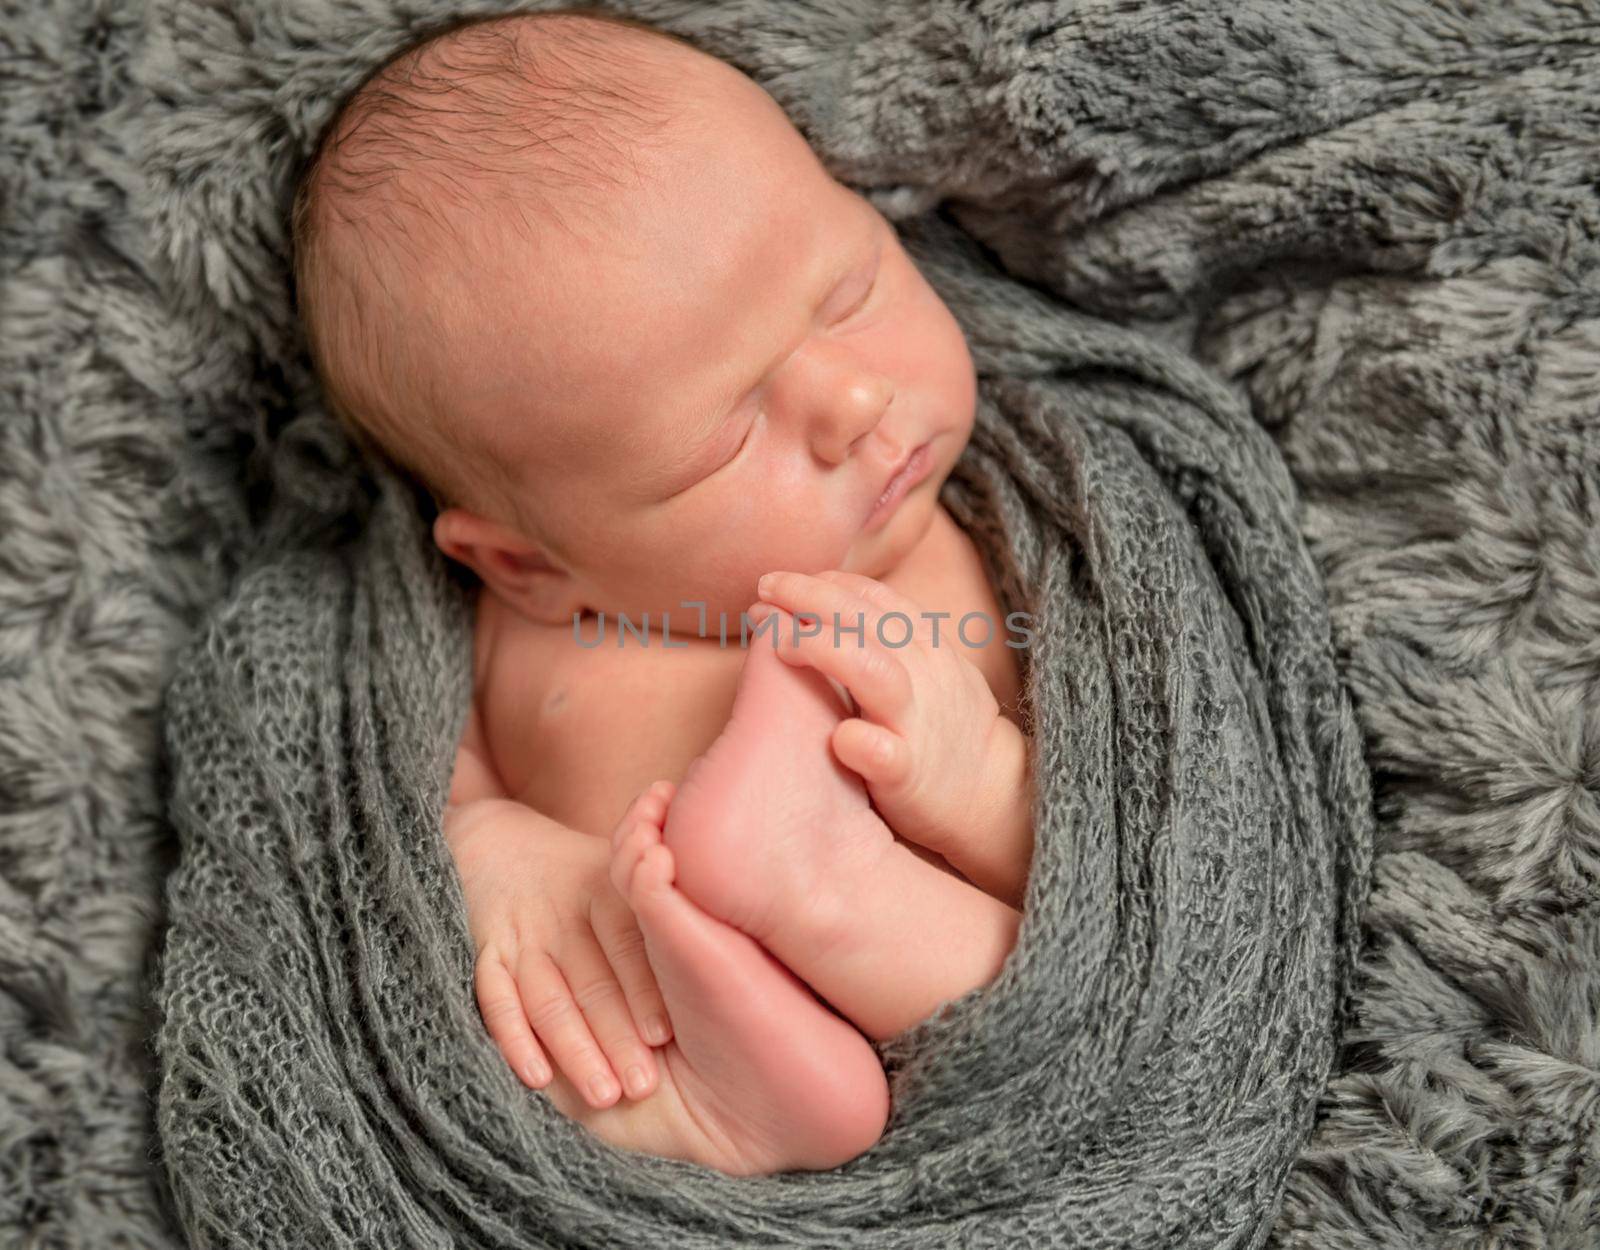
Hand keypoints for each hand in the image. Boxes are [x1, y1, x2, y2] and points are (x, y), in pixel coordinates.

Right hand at [444, 793, 673, 1108]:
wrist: (501, 843)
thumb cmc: (584, 872)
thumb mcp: (624, 868)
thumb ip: (668, 893)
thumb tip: (744, 921)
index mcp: (605, 891)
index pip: (627, 942)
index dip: (645, 989)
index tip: (665, 1035)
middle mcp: (563, 913)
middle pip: (590, 981)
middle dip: (616, 1036)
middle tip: (645, 1086)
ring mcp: (523, 935)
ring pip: (546, 998)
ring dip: (574, 1048)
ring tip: (605, 1096)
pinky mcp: (487, 955)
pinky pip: (495, 999)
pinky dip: (514, 1038)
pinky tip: (538, 1078)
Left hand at [749, 570, 1008, 857]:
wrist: (1000, 798)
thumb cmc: (943, 730)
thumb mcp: (929, 670)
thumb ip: (886, 640)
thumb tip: (823, 605)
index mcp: (926, 647)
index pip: (875, 598)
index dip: (824, 584)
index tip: (782, 583)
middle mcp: (923, 676)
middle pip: (866, 621)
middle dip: (809, 598)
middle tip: (763, 589)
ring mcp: (917, 724)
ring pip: (876, 673)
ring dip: (825, 650)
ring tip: (779, 645)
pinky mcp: (911, 774)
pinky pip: (888, 755)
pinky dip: (862, 742)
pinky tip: (837, 737)